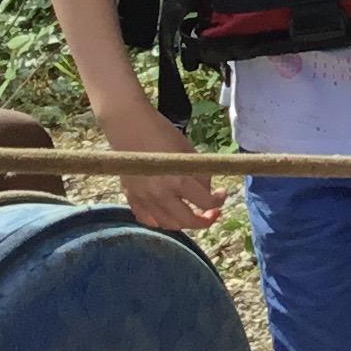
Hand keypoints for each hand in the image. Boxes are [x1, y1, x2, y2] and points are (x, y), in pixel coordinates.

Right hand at [96, 103, 217, 229]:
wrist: (129, 126)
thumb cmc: (162, 134)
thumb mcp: (189, 153)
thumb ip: (200, 175)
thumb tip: (206, 193)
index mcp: (179, 180)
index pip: (206, 203)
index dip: (218, 201)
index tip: (221, 194)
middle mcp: (161, 195)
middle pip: (188, 221)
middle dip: (205, 219)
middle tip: (212, 211)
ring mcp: (144, 199)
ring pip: (168, 224)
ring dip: (184, 222)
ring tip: (192, 212)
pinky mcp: (131, 198)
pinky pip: (147, 219)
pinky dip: (161, 220)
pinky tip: (169, 213)